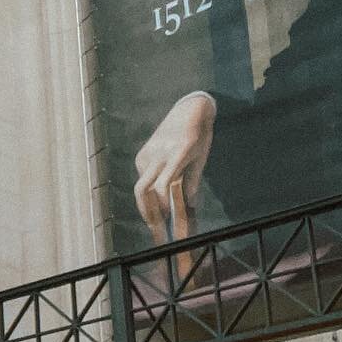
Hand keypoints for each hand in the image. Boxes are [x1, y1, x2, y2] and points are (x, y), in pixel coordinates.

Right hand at [134, 93, 214, 241]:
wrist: (188, 110)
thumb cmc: (200, 135)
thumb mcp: (201, 158)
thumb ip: (192, 183)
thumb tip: (189, 209)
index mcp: (178, 153)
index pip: (163, 185)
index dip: (163, 206)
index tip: (167, 222)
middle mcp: (158, 154)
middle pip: (143, 190)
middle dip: (148, 213)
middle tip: (156, 231)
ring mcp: (147, 154)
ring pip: (140, 187)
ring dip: (145, 207)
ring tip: (154, 223)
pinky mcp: (141, 154)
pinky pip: (142, 179)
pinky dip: (148, 193)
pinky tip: (155, 200)